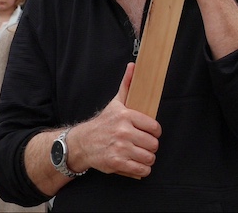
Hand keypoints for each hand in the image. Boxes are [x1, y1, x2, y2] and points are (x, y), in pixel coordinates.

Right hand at [73, 63, 160, 177]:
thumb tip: (133, 66)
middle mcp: (123, 132)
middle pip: (153, 144)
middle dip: (151, 146)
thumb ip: (127, 85)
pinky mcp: (116, 163)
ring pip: (149, 157)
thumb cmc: (102, 124)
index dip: (154, 132)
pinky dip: (142, 169)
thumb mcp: (115, 103)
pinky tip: (136, 164)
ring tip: (141, 155)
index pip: (154, 127)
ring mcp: (120, 148)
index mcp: (126, 116)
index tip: (150, 133)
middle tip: (144, 145)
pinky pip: (141, 170)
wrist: (83, 143)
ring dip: (147, 159)